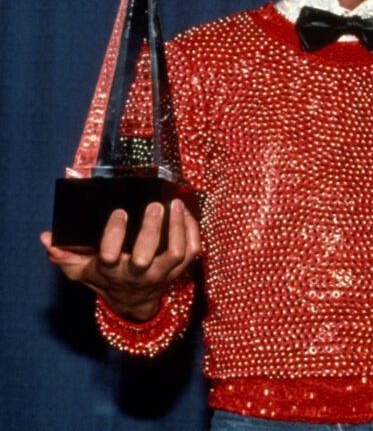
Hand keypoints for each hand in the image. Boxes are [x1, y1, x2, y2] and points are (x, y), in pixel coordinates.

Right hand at [40, 199, 199, 321]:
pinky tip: (187, 214)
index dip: (113, 234)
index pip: (110, 256)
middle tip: (154, 205)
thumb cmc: (105, 277)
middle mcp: (138, 274)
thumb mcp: (81, 269)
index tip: (118, 211)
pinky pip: (192, 253)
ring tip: (175, 204)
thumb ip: (63, 254)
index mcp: (112, 271)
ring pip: (175, 253)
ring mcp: (161, 274)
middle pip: (146, 256)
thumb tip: (46, 238)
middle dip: (151, 230)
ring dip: (178, 227)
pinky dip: (193, 232)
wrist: (132, 302)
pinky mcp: (179, 270)